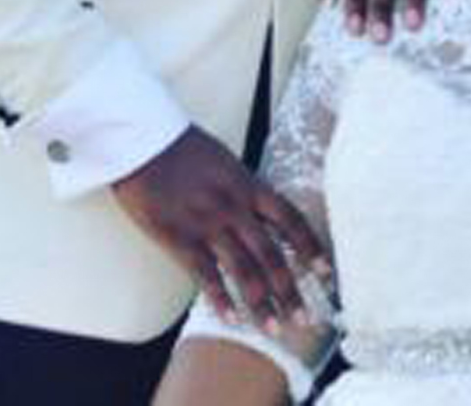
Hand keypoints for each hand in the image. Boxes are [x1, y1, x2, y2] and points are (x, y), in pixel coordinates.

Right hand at [111, 126, 326, 328]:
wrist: (145, 142)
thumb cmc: (184, 148)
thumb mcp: (226, 163)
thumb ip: (245, 190)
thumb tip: (263, 213)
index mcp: (249, 185)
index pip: (290, 220)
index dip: (310, 247)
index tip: (325, 272)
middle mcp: (235, 207)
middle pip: (272, 254)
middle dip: (290, 290)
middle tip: (304, 318)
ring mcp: (208, 224)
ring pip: (244, 271)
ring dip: (262, 304)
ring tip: (274, 329)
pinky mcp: (181, 238)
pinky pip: (206, 275)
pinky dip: (221, 300)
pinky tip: (232, 319)